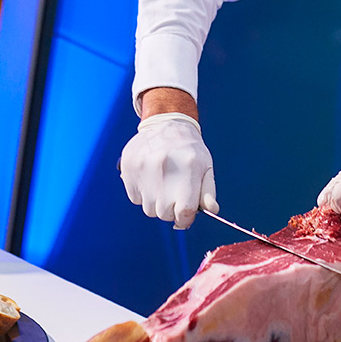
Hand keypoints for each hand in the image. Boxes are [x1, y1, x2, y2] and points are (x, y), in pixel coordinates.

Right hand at [119, 113, 217, 228]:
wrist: (166, 123)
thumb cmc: (189, 149)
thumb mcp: (205, 167)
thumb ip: (208, 191)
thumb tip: (212, 210)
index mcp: (188, 168)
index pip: (184, 213)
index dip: (185, 219)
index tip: (185, 216)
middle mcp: (164, 167)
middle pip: (164, 214)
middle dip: (171, 209)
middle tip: (174, 193)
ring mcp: (143, 167)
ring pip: (148, 208)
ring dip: (156, 202)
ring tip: (162, 183)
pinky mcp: (128, 167)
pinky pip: (135, 198)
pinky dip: (143, 194)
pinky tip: (150, 178)